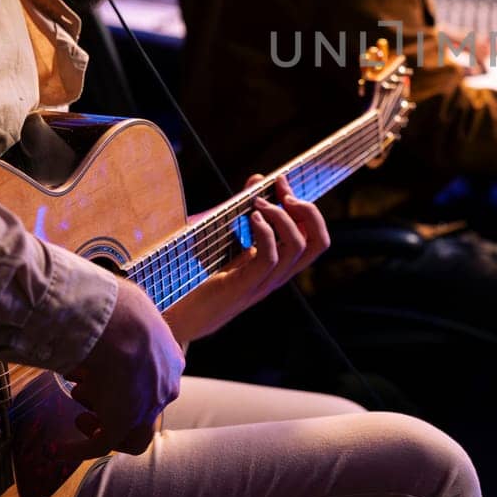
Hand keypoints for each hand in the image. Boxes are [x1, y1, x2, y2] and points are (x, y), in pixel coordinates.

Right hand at [64, 278, 183, 458]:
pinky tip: (60, 449)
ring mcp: (146, 408)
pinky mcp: (123, 424)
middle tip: (89, 396)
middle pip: (144, 410)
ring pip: (128, 433)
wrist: (121, 324)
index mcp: (170, 360)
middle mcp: (165, 387)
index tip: (107, 378)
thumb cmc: (122, 309)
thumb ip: (118, 326)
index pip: (155, 382)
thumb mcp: (127, 315)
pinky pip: (100, 445)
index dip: (130, 385)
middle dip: (115, 405)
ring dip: (100, 424)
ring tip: (78, 408)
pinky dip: (79, 449)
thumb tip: (96, 320)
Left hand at [163, 173, 330, 344]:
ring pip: (297, 247)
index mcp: (278, 266)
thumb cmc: (200, 276)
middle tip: (283, 194)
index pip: (314, 238)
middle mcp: (277, 276)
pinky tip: (251, 218)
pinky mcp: (243, 287)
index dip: (307, 207)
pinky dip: (266, 233)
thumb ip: (243, 210)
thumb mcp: (226, 238)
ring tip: (258, 204)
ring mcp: (262, 283)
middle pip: (318, 243)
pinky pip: (270, 258)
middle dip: (308, 211)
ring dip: (281, 217)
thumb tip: (258, 177)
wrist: (178, 318)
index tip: (281, 182)